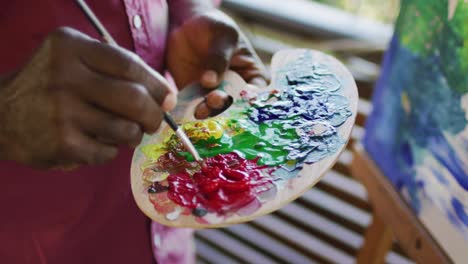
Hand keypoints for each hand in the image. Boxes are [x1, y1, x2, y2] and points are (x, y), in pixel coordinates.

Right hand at [0, 27, 176, 167]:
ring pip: (126, 130)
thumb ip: (114, 68)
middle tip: (154, 122)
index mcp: (71, 49)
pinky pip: (108, 153)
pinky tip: (93, 142)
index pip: (130, 65)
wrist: (1, 115)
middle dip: (154, 115)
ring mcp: (62, 112)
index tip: (167, 98)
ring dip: (132, 135)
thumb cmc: (50, 85)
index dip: (156, 84)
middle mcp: (65, 77)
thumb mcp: (73, 59)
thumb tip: (164, 95)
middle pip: (134, 99)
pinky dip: (109, 151)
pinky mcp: (62, 144)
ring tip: (120, 132)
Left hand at [166, 9, 267, 118]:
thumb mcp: (223, 35)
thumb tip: (211, 81)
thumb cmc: (214, 27)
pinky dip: (190, 114)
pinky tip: (188, 112)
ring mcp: (214, 96)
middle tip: (215, 99)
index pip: (258, 94)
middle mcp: (235, 91)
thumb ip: (219, 57)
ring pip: (215, 113)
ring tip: (200, 108)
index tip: (240, 99)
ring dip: (208, 114)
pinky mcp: (194, 99)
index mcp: (252, 77)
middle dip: (227, 108)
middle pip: (236, 109)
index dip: (251, 100)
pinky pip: (194, 110)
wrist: (186, 26)